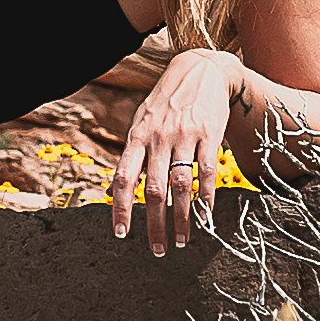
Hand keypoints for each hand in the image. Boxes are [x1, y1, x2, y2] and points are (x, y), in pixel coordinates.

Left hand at [112, 48, 242, 254]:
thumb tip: (109, 191)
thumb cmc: (166, 103)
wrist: (201, 70)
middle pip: (153, 190)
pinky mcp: (209, 134)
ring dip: (182, 218)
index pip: (123, 178)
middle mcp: (158, 138)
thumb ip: (129, 158)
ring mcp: (185, 136)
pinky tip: (206, 216)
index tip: (121, 234)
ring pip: (181, 185)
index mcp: (137, 137)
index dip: (119, 208)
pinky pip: (206, 171)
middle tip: (158, 250)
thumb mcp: (140, 124)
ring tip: (183, 240)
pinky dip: (206, 197)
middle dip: (154, 224)